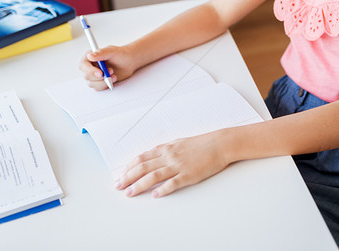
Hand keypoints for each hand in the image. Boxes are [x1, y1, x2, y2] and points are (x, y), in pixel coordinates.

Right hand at [78, 44, 139, 89]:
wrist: (129, 62)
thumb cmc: (121, 54)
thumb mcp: (112, 51)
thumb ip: (101, 53)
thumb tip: (90, 56)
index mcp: (90, 56)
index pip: (83, 65)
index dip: (90, 70)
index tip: (100, 73)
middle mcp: (90, 66)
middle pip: (86, 76)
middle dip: (99, 77)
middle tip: (111, 71)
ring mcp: (93, 75)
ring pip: (92, 83)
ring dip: (103, 81)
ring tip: (114, 75)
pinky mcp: (98, 81)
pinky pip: (97, 87)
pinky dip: (105, 85)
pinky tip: (113, 79)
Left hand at [115, 131, 230, 197]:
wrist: (220, 144)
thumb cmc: (201, 144)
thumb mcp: (179, 143)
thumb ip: (164, 151)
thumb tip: (151, 158)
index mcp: (166, 149)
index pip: (141, 158)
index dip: (128, 168)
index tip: (121, 176)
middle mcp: (169, 156)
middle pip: (143, 167)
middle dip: (128, 177)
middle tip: (118, 186)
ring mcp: (178, 165)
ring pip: (153, 176)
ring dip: (139, 185)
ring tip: (130, 193)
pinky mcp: (189, 175)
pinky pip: (173, 183)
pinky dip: (162, 189)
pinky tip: (155, 195)